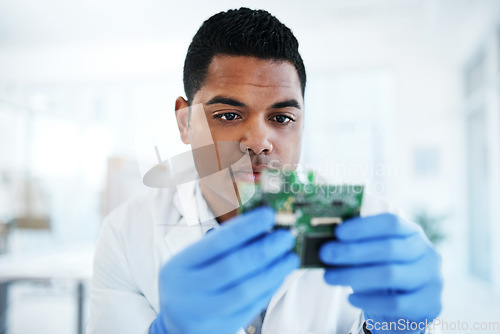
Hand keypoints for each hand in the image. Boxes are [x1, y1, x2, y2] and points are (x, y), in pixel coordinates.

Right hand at [150, 207, 298, 333]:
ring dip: (273, 271)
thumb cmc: (188, 282)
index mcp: (179, 266)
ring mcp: (203, 313)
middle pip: (232, 267)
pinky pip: (250, 308)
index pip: (217, 243)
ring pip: (244, 291)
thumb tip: (259, 227)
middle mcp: (187, 291)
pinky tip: (279, 276)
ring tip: (289, 258)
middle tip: (284, 237)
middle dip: (264, 250)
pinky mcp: (220, 329)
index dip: (245, 227)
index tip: (268, 215)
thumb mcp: (193, 259)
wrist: (173, 324)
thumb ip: (220, 244)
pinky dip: (268, 289)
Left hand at [319, 213, 441, 333]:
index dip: (364, 227)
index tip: (338, 232)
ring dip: (354, 275)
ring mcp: (432, 279)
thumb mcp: (374, 255)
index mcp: (412, 233)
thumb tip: (328, 240)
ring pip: (390, 275)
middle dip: (352, 251)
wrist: (408, 307)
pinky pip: (395, 304)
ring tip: (330, 277)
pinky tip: (351, 298)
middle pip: (388, 248)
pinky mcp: (430, 304)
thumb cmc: (385, 273)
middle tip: (326, 254)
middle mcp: (427, 253)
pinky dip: (369, 301)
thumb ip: (358, 245)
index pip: (391, 223)